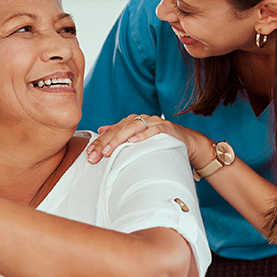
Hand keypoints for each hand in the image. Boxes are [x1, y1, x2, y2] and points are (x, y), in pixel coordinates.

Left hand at [85, 114, 212, 167]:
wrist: (187, 141)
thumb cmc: (159, 142)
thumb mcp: (138, 139)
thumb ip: (121, 133)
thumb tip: (101, 129)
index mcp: (131, 122)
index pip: (111, 132)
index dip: (99, 142)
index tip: (89, 155)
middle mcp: (140, 119)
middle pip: (119, 130)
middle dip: (105, 143)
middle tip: (95, 156)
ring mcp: (153, 122)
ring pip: (132, 128)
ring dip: (119, 139)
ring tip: (108, 151)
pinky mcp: (165, 127)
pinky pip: (153, 130)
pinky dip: (143, 136)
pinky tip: (133, 142)